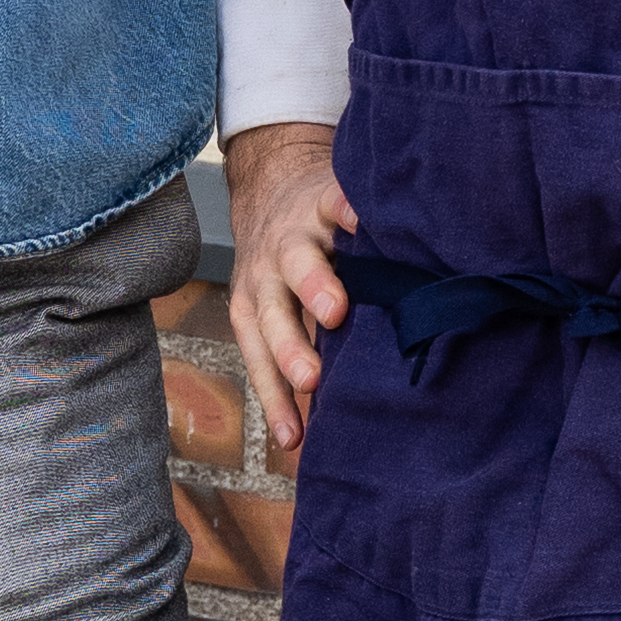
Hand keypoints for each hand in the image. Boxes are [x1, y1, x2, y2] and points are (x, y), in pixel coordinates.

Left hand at [226, 117, 355, 460]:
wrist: (273, 181)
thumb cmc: (286, 263)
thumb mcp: (280, 304)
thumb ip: (304, 349)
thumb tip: (328, 423)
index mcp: (256, 305)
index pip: (260, 360)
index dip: (274, 399)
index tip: (292, 439)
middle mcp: (269, 273)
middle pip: (274, 315)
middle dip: (290, 347)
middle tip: (309, 378)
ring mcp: (296, 235)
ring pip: (300, 262)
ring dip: (313, 286)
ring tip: (335, 309)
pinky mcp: (323, 198)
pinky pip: (336, 204)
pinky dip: (349, 214)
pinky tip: (365, 225)